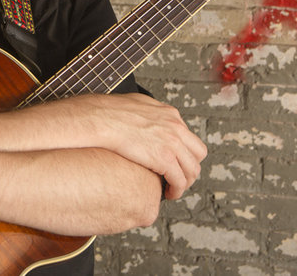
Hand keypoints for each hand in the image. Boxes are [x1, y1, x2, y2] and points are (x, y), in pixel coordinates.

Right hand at [75, 93, 206, 198]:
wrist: (98, 119)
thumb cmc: (107, 113)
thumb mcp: (135, 104)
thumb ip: (148, 113)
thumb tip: (144, 118)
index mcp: (170, 114)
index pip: (188, 137)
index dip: (183, 153)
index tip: (175, 162)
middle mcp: (176, 127)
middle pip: (197, 153)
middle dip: (190, 168)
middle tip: (179, 177)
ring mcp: (172, 142)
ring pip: (192, 169)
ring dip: (185, 182)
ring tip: (173, 189)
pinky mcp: (165, 159)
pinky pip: (179, 180)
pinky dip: (176, 190)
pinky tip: (168, 193)